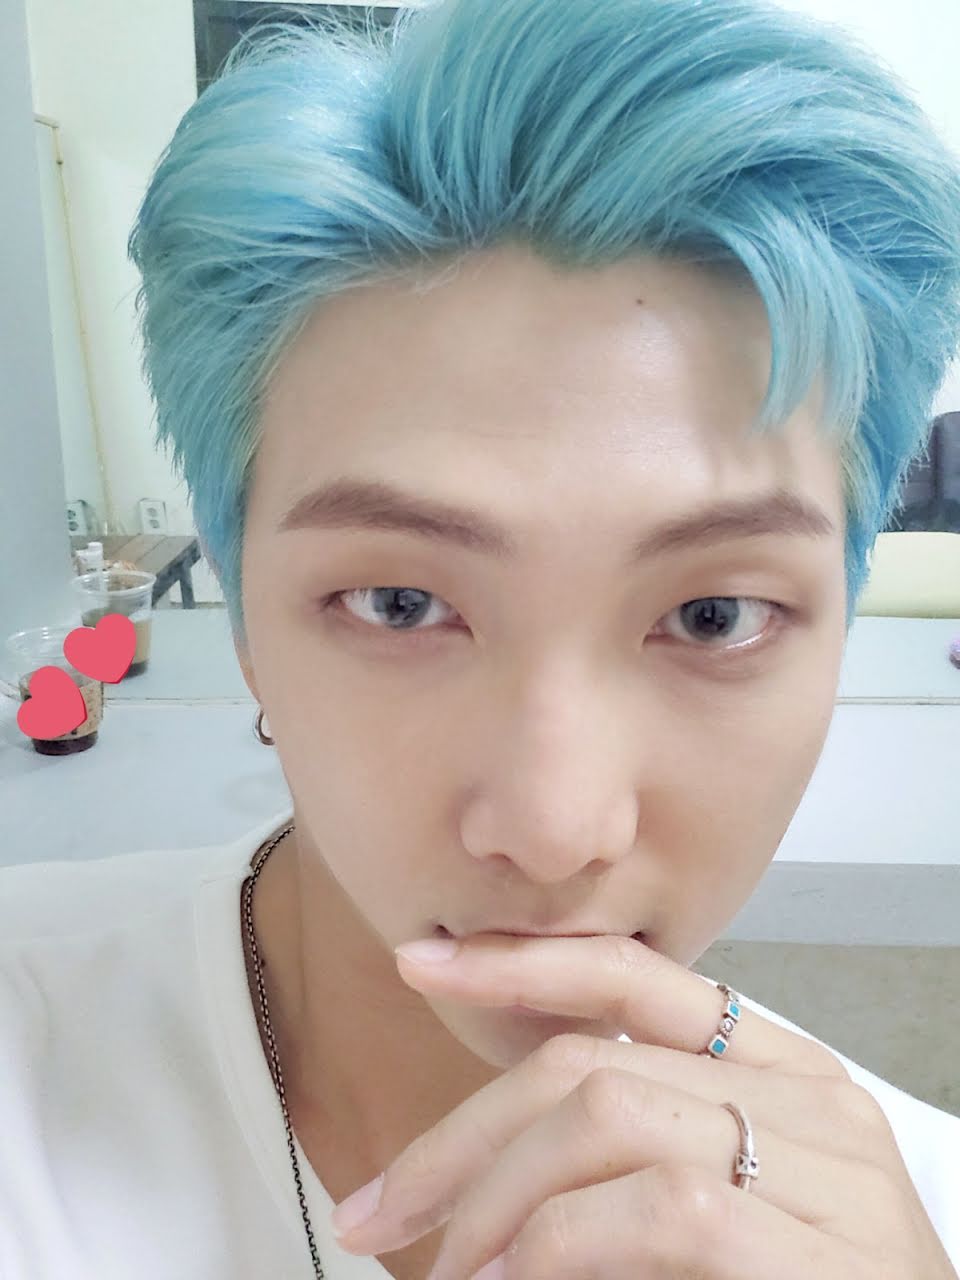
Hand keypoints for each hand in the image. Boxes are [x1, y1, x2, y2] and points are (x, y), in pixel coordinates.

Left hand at [330, 933, 957, 1279]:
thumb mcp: (724, 1204)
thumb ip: (631, 1158)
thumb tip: (485, 1164)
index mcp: (784, 1071)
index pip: (635, 975)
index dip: (519, 962)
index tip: (422, 962)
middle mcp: (810, 1101)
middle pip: (589, 1062)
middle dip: (462, 1136)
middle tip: (384, 1207)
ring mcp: (828, 1171)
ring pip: (606, 1115)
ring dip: (497, 1200)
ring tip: (455, 1272)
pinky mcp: (821, 1253)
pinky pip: (655, 1210)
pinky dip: (558, 1246)